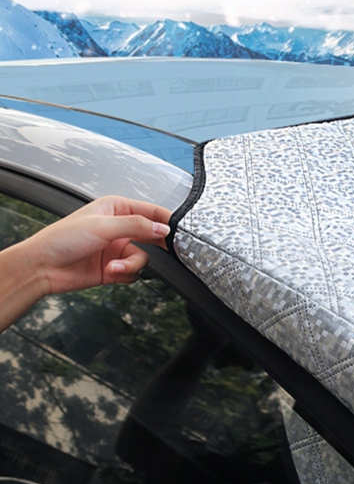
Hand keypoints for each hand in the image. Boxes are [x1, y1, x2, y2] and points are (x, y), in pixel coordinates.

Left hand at [23, 195, 171, 294]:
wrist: (44, 267)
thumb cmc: (62, 239)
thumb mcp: (103, 226)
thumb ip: (136, 226)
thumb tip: (162, 227)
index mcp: (116, 209)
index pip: (151, 212)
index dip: (166, 221)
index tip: (179, 232)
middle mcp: (119, 228)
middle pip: (152, 236)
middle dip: (157, 246)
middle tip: (169, 251)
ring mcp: (117, 249)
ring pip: (143, 258)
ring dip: (131, 264)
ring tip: (115, 266)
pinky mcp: (115, 268)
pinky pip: (134, 273)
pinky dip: (125, 274)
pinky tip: (110, 271)